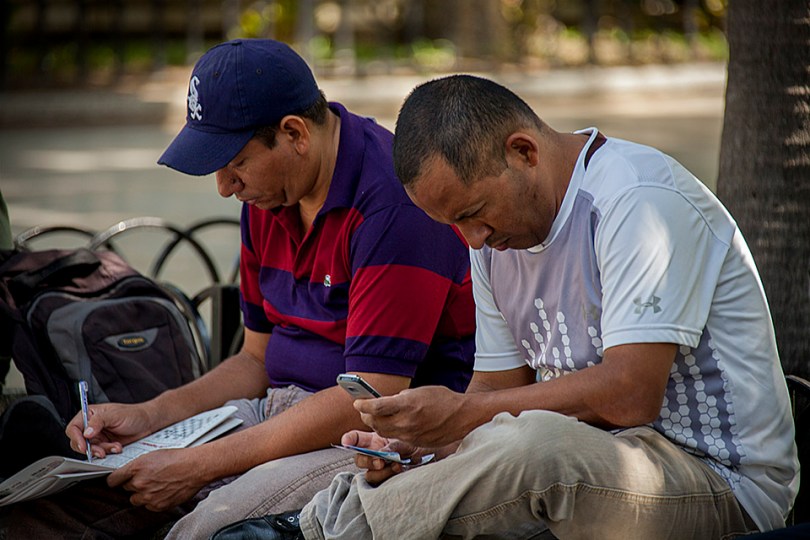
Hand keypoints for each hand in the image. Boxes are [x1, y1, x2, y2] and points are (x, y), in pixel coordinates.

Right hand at [65, 402, 154, 458]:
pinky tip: (117, 447)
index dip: (76, 438)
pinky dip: (108, 452)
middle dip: (89, 448)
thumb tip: (86, 433)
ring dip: (101, 451)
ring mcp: (98, 436)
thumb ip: (99, 422)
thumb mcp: (115, 415)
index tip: (83, 445)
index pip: (74, 427)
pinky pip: (100, 452)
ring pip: (90, 449)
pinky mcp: (105, 445)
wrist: (148, 423)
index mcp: (90, 414)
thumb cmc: (133, 414)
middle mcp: (91, 426)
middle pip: (79, 441)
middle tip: (100, 451)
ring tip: (114, 447)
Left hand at [107, 447, 205, 510]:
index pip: (113, 480)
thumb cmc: (178, 458)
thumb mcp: (153, 455)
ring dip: (142, 494)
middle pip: (126, 489)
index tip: (117, 481)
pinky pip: (149, 506)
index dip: (115, 480)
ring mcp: (148, 496)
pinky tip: (163, 491)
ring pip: (136, 499)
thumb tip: (128, 474)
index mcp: (136, 468)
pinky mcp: (157, 506)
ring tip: (156, 485)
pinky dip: (154, 500)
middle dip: (134, 484)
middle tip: (148, 478)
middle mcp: (139, 483)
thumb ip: (137, 466)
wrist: (195, 467)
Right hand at [341, 431, 429, 485]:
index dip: (349, 439)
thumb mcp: (406, 441)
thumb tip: (380, 454)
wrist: (435, 457)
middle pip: (359, 459)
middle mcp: (376, 455)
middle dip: (366, 460)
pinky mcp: (388, 480)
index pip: (357, 439)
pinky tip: (399, 469)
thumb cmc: (420, 445)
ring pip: (368, 473)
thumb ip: (391, 446)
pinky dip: (387, 476)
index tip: (347, 442)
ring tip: (396, 464)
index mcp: (376, 441)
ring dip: (379, 471)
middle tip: (379, 461)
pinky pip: (378, 483)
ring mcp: (381, 469)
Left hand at [353, 386, 470, 447]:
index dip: (363, 405)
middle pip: (375, 423)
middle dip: (366, 416)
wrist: (462, 416)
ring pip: (383, 433)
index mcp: (407, 405)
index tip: (358, 402)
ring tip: (375, 417)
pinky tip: (391, 425)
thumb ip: (400, 399)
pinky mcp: (415, 443)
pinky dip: (389, 431)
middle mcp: (407, 422)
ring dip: (375, 425)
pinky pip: (395, 439)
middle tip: (364, 410)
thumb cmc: (442, 399)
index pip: (376, 407)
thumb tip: (384, 403)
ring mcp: (410, 435)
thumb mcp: (419, 391)